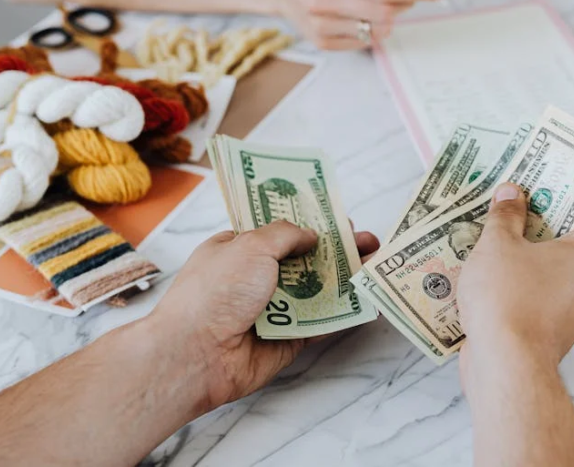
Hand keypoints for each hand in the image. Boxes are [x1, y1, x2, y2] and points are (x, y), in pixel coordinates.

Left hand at [149, 221, 379, 410]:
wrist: (196, 354)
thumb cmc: (214, 293)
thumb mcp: (251, 245)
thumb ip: (286, 234)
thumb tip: (311, 235)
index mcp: (240, 250)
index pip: (280, 232)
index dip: (310, 224)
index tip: (339, 219)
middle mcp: (256, 279)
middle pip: (305, 261)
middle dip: (337, 250)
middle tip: (368, 241)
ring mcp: (273, 310)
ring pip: (318, 291)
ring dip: (346, 279)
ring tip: (377, 264)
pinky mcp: (287, 339)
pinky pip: (321, 323)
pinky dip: (344, 313)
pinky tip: (368, 300)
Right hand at [260, 0, 446, 49]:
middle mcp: (324, 0)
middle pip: (385, 11)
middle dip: (407, 3)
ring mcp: (322, 25)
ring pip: (378, 29)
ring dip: (390, 17)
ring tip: (379, 3)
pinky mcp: (322, 42)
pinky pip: (364, 41)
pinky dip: (373, 28)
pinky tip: (360, 14)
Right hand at [456, 184, 573, 373]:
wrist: (506, 366)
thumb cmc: (508, 297)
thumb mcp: (498, 244)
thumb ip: (506, 215)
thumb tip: (512, 193)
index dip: (569, 204)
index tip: (543, 195)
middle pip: (571, 246)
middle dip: (541, 231)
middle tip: (512, 215)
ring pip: (553, 277)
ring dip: (528, 263)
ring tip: (493, 248)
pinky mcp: (553, 336)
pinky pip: (540, 303)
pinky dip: (522, 291)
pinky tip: (490, 284)